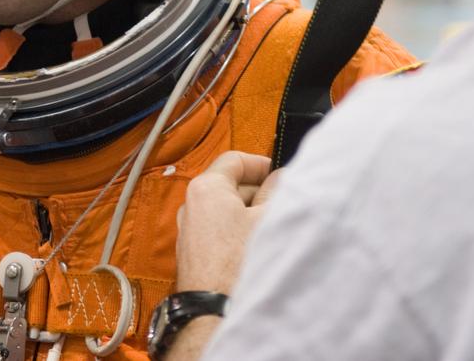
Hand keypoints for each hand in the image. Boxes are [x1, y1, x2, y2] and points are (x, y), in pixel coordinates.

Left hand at [175, 151, 280, 293]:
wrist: (215, 312)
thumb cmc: (238, 265)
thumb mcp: (268, 218)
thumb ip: (277, 190)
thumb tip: (281, 178)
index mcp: (206, 188)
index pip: (234, 160)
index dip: (260, 164)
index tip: (280, 174)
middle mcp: (191, 206)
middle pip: (231, 185)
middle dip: (259, 192)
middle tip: (283, 204)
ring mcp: (190, 231)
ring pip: (227, 211)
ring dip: (250, 216)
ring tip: (271, 230)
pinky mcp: (194, 253)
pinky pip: (219, 232)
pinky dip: (238, 234)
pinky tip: (257, 249)